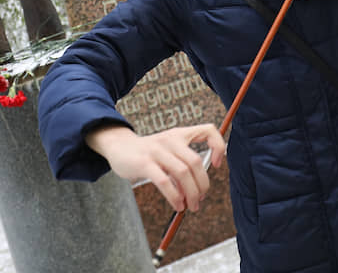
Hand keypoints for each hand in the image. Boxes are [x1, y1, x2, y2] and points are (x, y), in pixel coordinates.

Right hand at [85, 124, 225, 212]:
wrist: (119, 146)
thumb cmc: (149, 152)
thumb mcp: (169, 148)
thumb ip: (184, 162)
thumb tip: (199, 189)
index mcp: (180, 134)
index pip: (208, 130)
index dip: (218, 146)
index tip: (216, 165)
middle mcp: (171, 139)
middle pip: (195, 162)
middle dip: (202, 185)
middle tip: (200, 199)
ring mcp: (157, 150)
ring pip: (182, 173)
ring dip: (191, 193)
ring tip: (191, 205)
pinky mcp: (144, 163)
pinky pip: (165, 181)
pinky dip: (175, 196)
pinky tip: (177, 205)